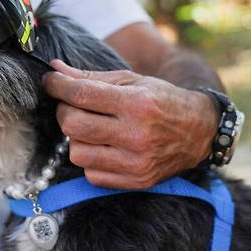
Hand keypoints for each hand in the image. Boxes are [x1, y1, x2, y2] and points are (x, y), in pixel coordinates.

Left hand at [43, 60, 217, 188]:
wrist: (199, 132)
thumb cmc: (161, 100)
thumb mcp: (132, 81)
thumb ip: (91, 77)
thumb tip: (55, 70)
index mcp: (137, 103)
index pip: (81, 94)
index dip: (57, 85)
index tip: (51, 81)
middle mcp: (136, 135)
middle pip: (72, 125)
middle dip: (65, 111)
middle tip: (73, 105)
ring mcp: (135, 162)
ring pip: (77, 153)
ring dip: (76, 138)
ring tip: (91, 128)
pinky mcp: (134, 181)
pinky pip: (91, 173)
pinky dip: (90, 159)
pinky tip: (104, 146)